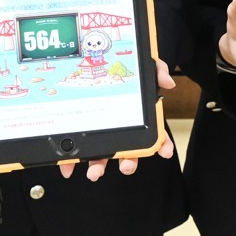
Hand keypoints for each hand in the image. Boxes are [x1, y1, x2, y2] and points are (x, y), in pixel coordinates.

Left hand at [60, 59, 177, 179]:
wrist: (103, 63)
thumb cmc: (129, 71)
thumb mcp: (146, 67)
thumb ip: (159, 71)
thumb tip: (168, 82)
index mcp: (140, 118)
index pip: (155, 134)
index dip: (162, 145)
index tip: (165, 152)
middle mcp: (123, 129)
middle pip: (128, 151)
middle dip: (128, 162)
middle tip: (126, 166)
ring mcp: (103, 133)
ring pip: (104, 154)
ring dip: (99, 166)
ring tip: (95, 172)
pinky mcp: (85, 133)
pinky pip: (80, 148)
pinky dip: (72, 161)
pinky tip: (67, 168)